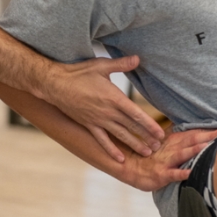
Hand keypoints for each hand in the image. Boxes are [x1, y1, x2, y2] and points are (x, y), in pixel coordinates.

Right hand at [45, 56, 164, 160]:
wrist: (55, 84)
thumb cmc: (78, 73)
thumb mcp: (101, 65)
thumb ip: (121, 64)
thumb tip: (138, 58)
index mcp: (114, 97)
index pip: (136, 114)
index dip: (149, 125)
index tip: (160, 133)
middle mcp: (108, 112)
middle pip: (131, 127)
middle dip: (146, 137)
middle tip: (158, 147)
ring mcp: (98, 120)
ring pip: (120, 135)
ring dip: (134, 145)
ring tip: (146, 153)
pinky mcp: (89, 125)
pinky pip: (102, 140)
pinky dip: (111, 150)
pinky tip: (120, 158)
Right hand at [120, 128, 216, 191]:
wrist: (129, 166)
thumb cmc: (149, 155)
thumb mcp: (163, 141)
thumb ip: (177, 135)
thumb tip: (190, 126)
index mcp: (173, 140)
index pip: (193, 133)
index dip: (208, 130)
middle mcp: (171, 148)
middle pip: (192, 140)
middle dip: (207, 137)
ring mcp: (166, 161)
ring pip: (183, 154)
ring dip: (196, 150)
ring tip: (208, 147)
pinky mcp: (161, 175)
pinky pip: (172, 174)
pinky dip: (181, 173)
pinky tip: (190, 173)